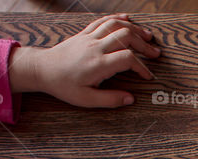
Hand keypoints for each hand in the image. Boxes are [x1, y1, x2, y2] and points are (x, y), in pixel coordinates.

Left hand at [8, 14, 158, 107]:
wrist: (42, 69)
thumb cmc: (63, 85)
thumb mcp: (86, 99)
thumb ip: (110, 99)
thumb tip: (131, 99)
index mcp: (98, 64)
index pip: (127, 59)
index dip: (142, 66)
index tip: (148, 75)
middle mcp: (95, 47)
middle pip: (126, 37)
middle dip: (143, 45)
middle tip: (155, 53)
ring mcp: (89, 38)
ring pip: (116, 25)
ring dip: (134, 29)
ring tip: (147, 36)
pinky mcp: (84, 34)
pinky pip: (103, 21)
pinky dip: (117, 18)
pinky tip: (128, 20)